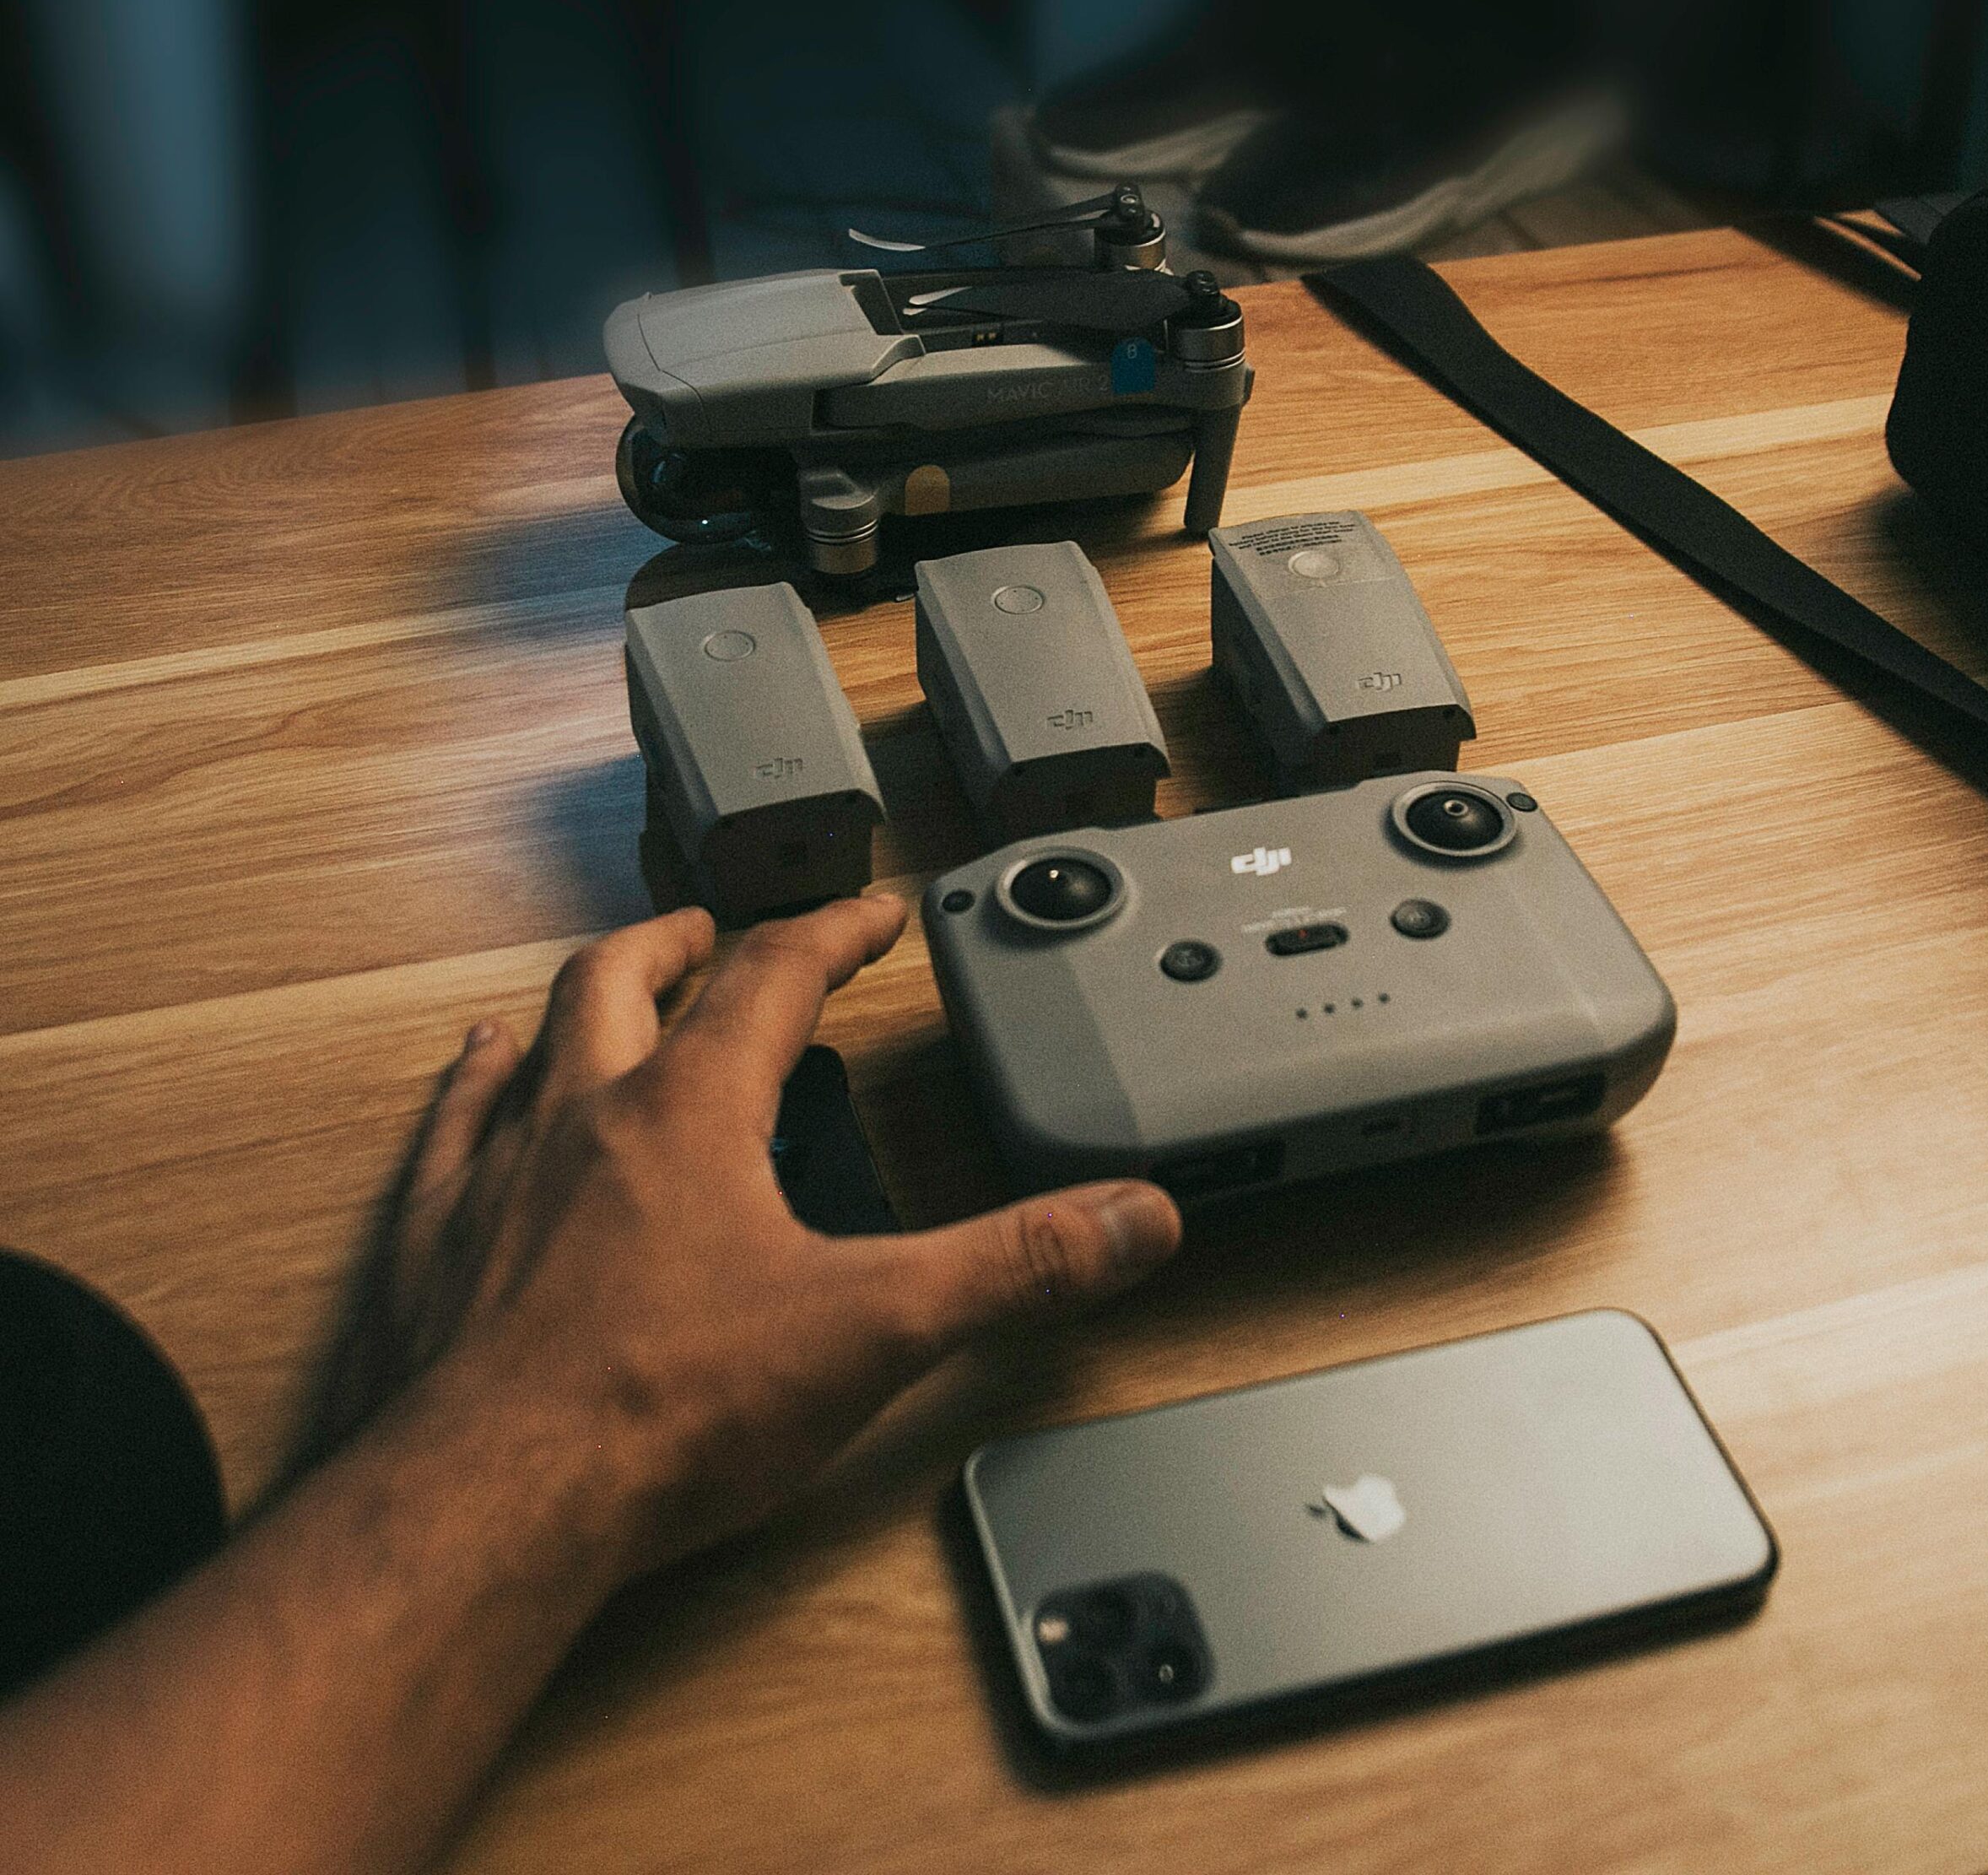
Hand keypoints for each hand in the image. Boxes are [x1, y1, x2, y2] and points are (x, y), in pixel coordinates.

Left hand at [317, 897, 1180, 1582]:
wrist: (490, 1502)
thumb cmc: (661, 1410)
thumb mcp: (877, 1330)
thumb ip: (1013, 1267)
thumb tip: (1129, 1218)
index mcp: (691, 1112)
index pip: (775, 976)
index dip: (835, 933)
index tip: (871, 915)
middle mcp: (587, 1116)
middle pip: (630, 979)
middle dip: (687, 943)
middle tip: (717, 932)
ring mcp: (495, 1175)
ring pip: (538, 1039)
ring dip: (582, 1000)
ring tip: (609, 985)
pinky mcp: (428, 1245)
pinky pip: (448, 1130)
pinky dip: (472, 1088)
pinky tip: (476, 1073)